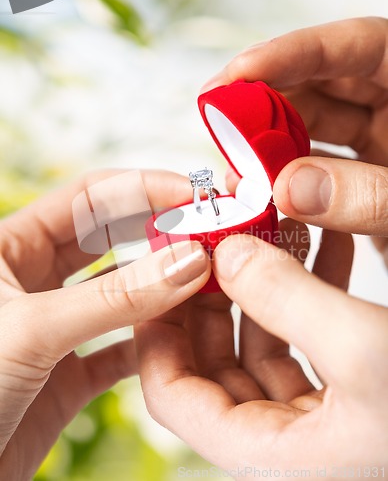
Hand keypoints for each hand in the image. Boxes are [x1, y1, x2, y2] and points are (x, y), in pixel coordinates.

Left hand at [0, 170, 210, 478]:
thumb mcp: (33, 329)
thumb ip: (115, 297)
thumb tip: (187, 262)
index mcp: (10, 248)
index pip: (89, 198)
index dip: (144, 189)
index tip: (193, 193)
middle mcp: (34, 281)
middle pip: (112, 239)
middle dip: (160, 232)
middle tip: (209, 233)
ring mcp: (56, 326)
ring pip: (123, 292)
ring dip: (163, 286)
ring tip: (204, 280)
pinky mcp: (69, 373)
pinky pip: (122, 347)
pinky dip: (154, 342)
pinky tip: (179, 338)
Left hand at [135, 222, 387, 478]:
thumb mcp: (370, 350)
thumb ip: (288, 299)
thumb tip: (230, 256)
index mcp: (275, 451)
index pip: (173, 395)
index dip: (158, 331)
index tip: (164, 269)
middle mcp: (289, 436)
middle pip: (213, 359)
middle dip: (214, 291)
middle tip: (216, 233)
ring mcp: (320, 409)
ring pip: (261, 337)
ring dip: (262, 278)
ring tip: (272, 221)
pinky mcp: (352, 382)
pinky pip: (306, 330)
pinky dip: (305, 284)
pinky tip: (320, 240)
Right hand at [203, 17, 387, 261]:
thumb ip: (370, 196)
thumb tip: (289, 189)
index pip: (361, 48)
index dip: (295, 54)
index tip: (238, 73)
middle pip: (322, 87)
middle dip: (267, 105)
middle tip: (219, 128)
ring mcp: (378, 149)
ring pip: (311, 131)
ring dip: (268, 149)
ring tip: (234, 171)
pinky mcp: (360, 186)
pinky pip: (313, 172)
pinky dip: (284, 183)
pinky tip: (261, 197)